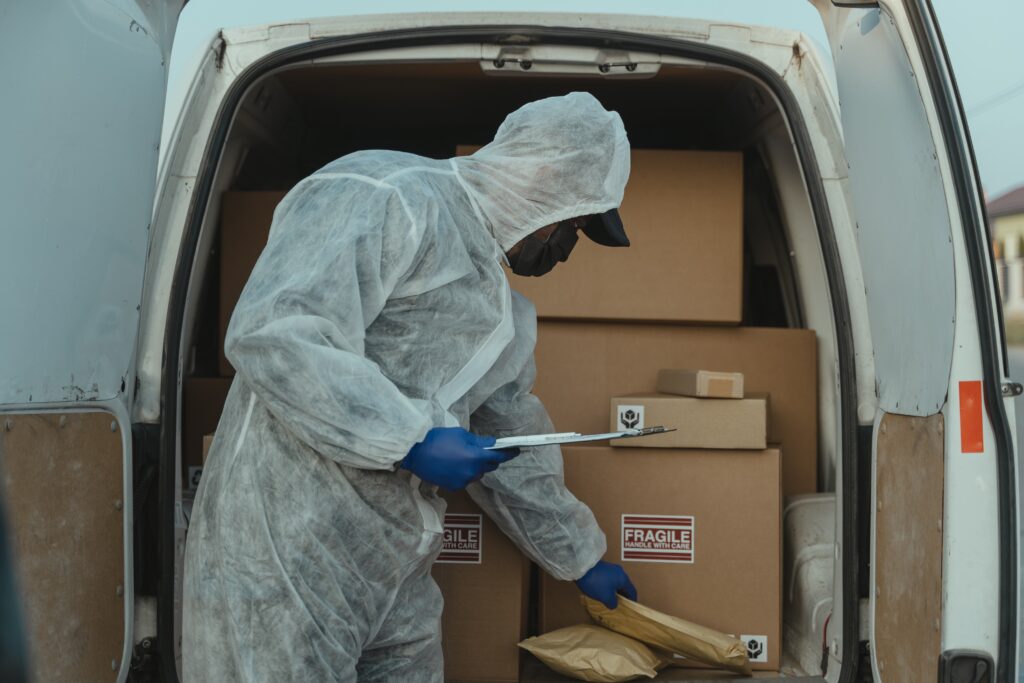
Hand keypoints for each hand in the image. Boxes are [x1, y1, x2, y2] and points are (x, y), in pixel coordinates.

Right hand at [400, 427, 518, 490]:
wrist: (415, 453)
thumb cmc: (438, 439)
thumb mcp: (461, 434)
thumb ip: (479, 441)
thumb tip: (491, 444)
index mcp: (476, 457)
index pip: (498, 456)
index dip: (509, 453)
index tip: (516, 450)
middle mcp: (472, 471)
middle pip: (489, 466)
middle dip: (490, 458)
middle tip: (483, 450)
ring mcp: (463, 481)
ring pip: (477, 473)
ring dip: (476, 466)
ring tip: (463, 456)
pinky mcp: (454, 487)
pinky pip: (466, 479)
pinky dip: (464, 472)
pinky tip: (454, 464)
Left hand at [575, 560, 637, 609]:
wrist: (581, 568)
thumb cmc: (596, 583)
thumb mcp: (606, 597)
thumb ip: (613, 603)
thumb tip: (614, 604)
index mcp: (623, 578)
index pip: (632, 591)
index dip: (632, 600)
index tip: (630, 607)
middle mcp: (620, 571)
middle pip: (624, 586)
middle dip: (622, 596)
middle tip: (619, 605)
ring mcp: (611, 568)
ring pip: (616, 582)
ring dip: (614, 591)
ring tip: (609, 599)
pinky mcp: (603, 567)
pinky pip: (610, 579)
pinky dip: (609, 586)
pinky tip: (602, 591)